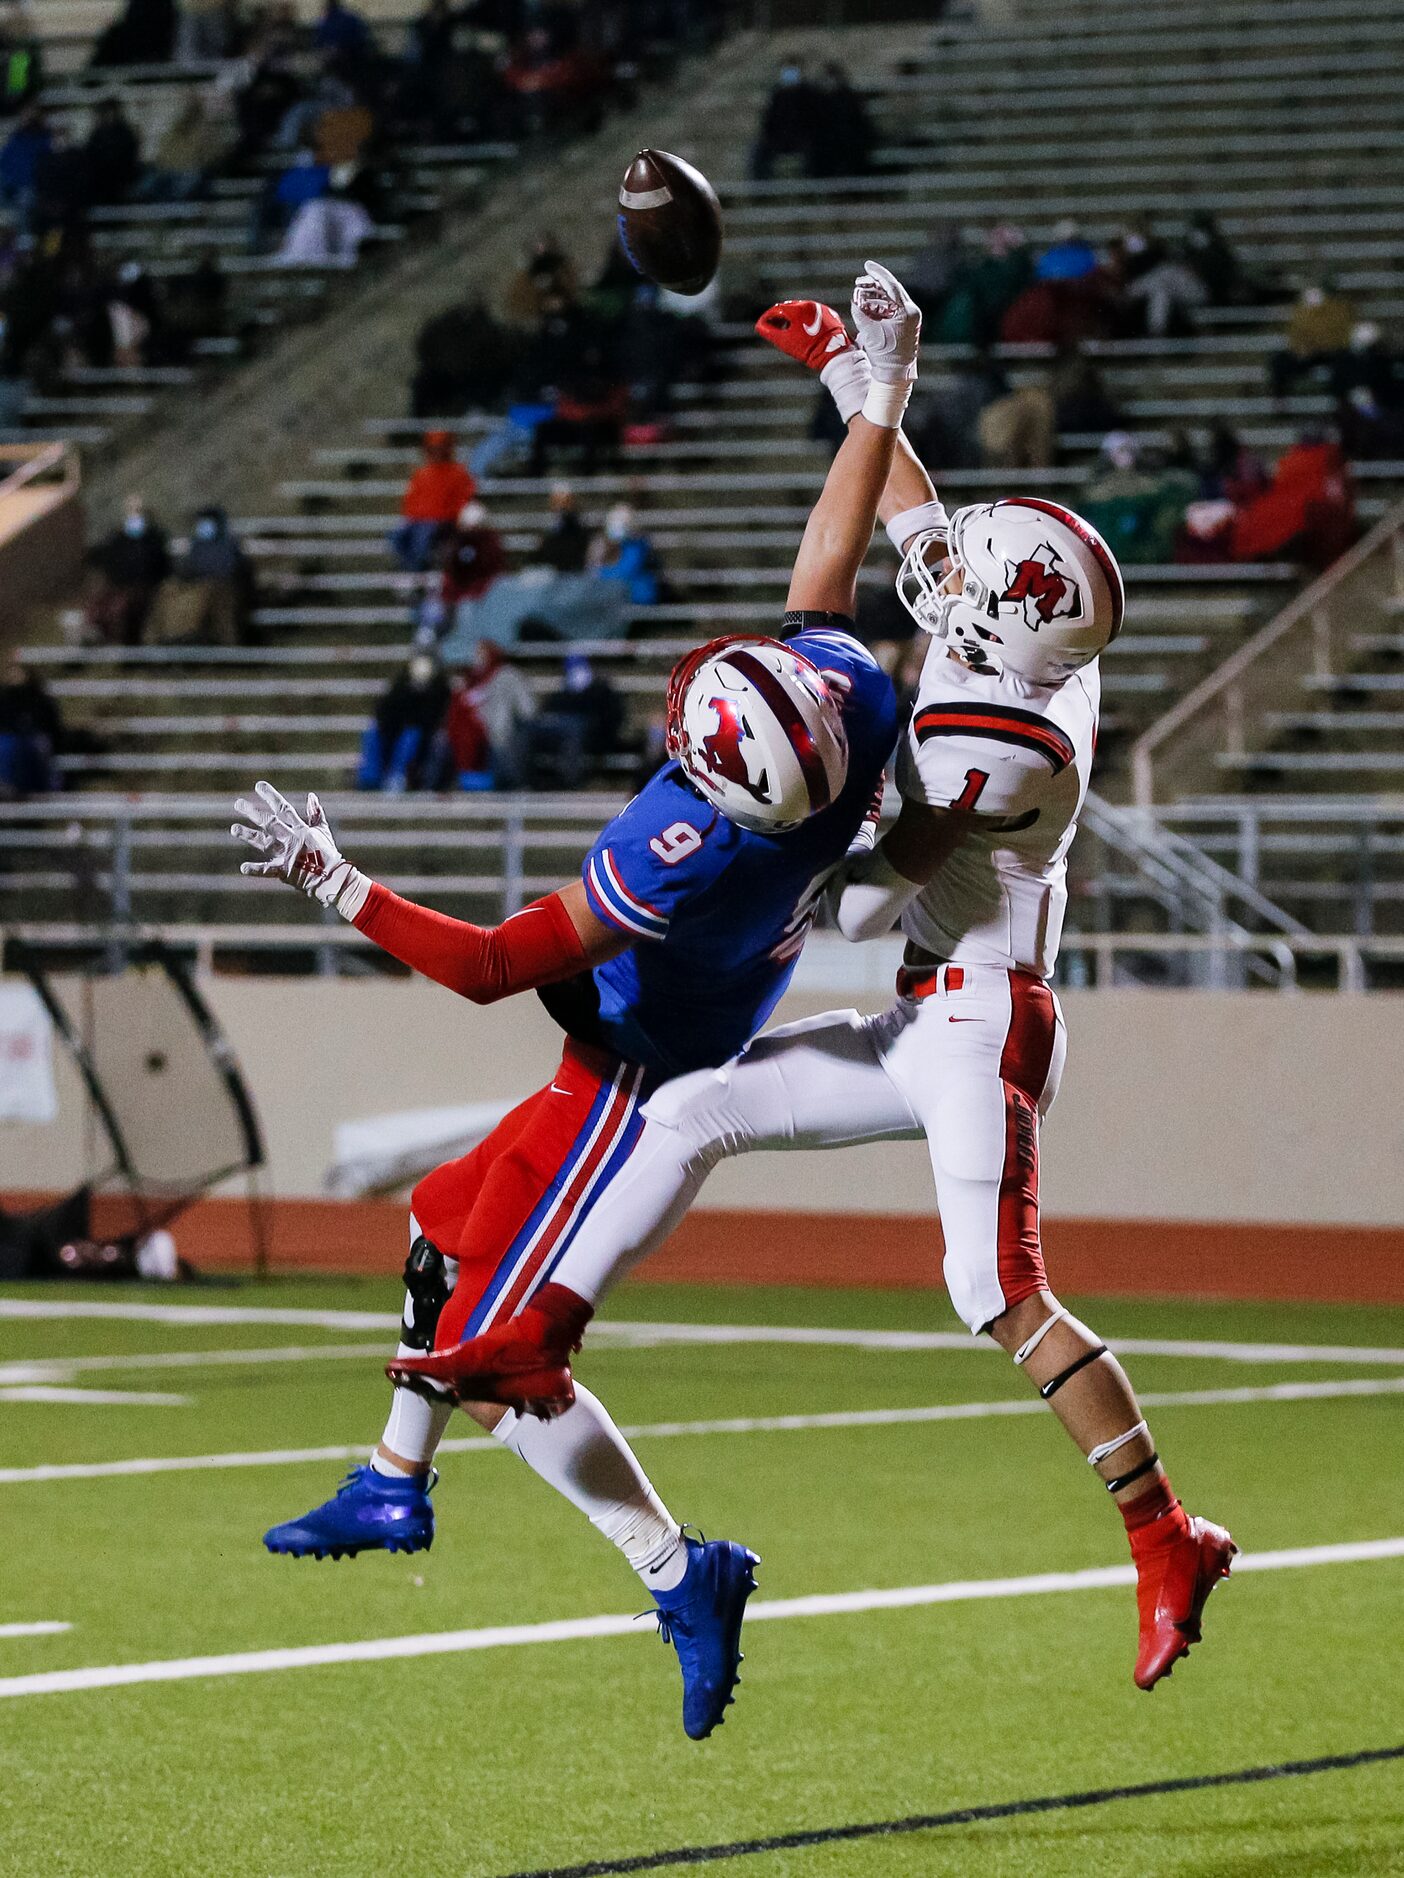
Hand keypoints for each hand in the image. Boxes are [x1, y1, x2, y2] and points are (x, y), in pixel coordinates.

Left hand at [231, 781, 365, 912]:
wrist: (332, 877)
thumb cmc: (327, 854)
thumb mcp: (323, 831)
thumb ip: (316, 813)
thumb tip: (311, 795)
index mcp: (301, 829)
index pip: (283, 809)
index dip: (270, 796)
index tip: (258, 785)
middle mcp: (291, 839)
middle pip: (269, 823)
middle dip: (253, 812)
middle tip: (238, 803)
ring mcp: (287, 855)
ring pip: (264, 842)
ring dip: (248, 835)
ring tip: (233, 829)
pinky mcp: (285, 871)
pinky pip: (268, 870)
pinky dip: (256, 869)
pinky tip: (242, 868)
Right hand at [754, 300, 853, 370]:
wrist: (834, 354)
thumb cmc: (808, 350)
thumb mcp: (785, 342)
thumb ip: (769, 332)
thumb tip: (759, 326)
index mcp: (797, 309)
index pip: (776, 309)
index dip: (767, 317)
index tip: (762, 325)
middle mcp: (809, 304)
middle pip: (788, 307)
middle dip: (778, 316)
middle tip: (772, 326)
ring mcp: (820, 308)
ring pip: (801, 310)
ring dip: (791, 317)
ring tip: (785, 329)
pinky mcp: (828, 313)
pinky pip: (812, 314)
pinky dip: (803, 319)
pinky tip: (801, 329)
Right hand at [851, 260, 919, 384]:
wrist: (895, 374)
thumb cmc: (884, 355)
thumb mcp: (869, 332)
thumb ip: (860, 313)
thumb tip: (855, 299)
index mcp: (907, 312)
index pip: (892, 286)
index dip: (878, 274)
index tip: (866, 265)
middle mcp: (912, 312)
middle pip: (892, 290)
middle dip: (875, 284)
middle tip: (861, 279)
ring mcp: (910, 317)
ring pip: (892, 298)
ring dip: (876, 295)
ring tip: (861, 293)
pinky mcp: (906, 323)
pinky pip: (893, 307)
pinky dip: (880, 304)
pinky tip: (868, 304)